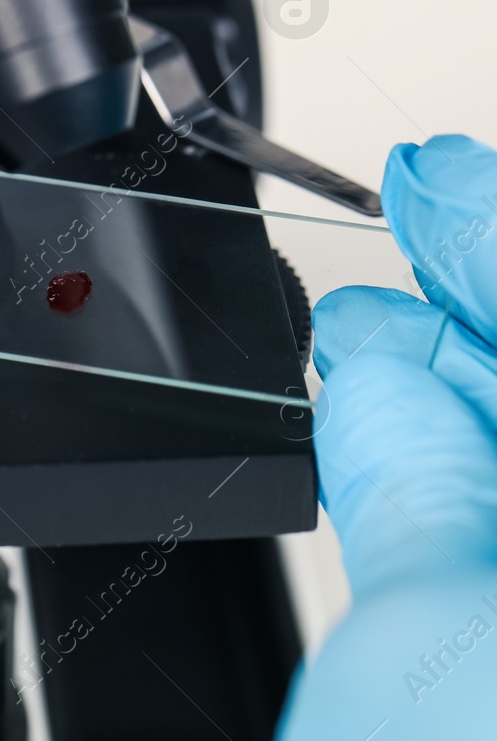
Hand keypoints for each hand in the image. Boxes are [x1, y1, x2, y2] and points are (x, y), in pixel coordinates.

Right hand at [282, 135, 496, 737]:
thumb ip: (413, 487)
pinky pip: (479, 528)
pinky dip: (423, 470)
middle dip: (469, 296)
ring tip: (357, 323)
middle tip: (410, 219)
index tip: (434, 174)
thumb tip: (376, 387)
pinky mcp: (490, 664)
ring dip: (433, 378)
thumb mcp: (445, 637)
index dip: (494, 237)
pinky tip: (370, 430)